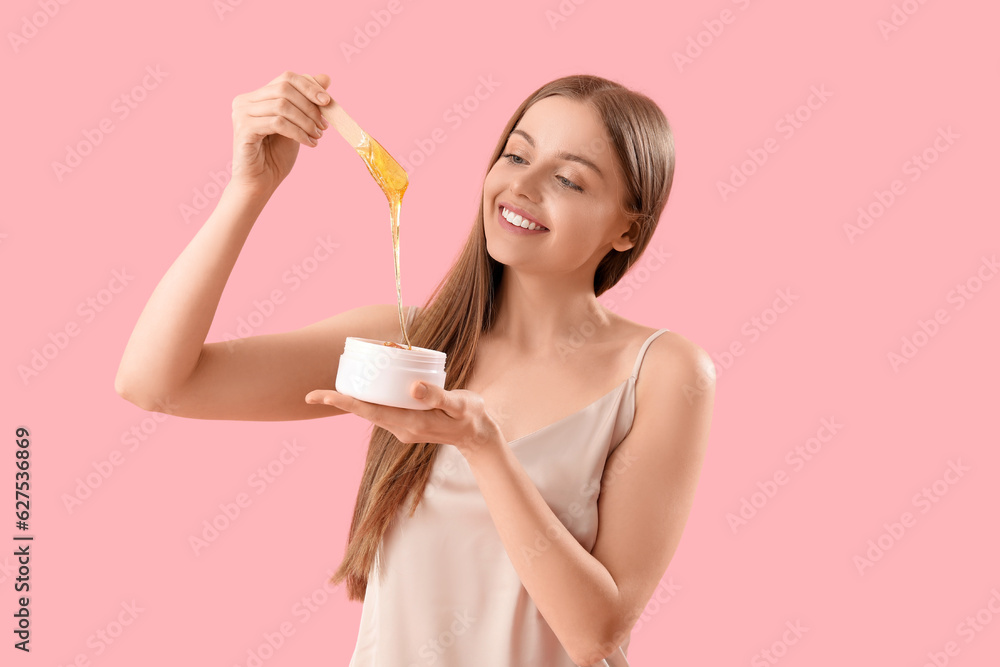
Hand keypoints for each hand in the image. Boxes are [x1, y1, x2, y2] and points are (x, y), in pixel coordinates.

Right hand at [229, 71, 331, 196]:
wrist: (261, 182)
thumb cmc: (276, 154)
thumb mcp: (297, 124)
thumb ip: (307, 102)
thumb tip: (326, 77)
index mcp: (256, 96)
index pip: (286, 78)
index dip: (309, 86)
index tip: (327, 101)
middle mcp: (244, 101)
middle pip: (284, 88)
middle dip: (310, 106)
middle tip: (323, 125)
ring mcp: (241, 114)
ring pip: (282, 106)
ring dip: (306, 122)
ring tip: (317, 136)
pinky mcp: (244, 129)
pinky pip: (278, 123)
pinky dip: (298, 132)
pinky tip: (309, 143)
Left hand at [305, 381, 503, 456]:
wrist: (478, 435)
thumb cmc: (471, 417)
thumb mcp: (459, 405)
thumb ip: (438, 397)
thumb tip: (413, 387)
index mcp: (409, 423)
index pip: (369, 411)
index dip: (343, 402)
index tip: (319, 396)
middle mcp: (401, 428)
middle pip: (364, 413)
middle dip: (339, 402)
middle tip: (312, 393)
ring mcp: (403, 427)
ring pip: (371, 412)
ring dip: (353, 401)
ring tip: (334, 387)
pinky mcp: (407, 423)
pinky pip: (382, 410)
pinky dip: (370, 400)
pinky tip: (367, 388)